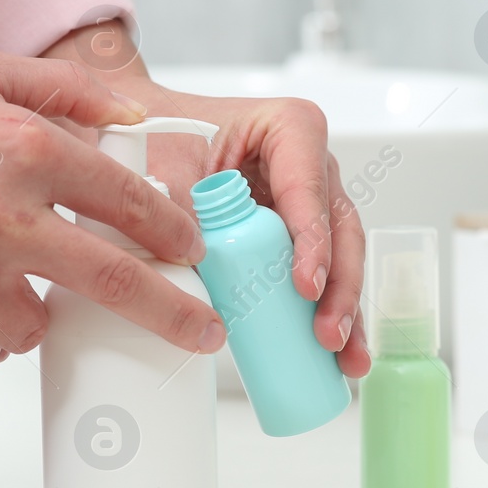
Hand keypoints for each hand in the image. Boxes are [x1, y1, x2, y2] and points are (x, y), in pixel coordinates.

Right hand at [0, 47, 225, 366]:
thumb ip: (66, 93)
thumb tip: (133, 121)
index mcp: (25, 147)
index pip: (131, 203)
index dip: (174, 235)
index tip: (193, 255)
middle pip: (114, 281)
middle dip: (174, 314)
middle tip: (204, 335)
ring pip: (32, 329)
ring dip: (39, 318)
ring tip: (16, 289)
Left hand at [47, 23, 369, 377]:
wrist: (142, 138)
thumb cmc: (158, 137)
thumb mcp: (164, 167)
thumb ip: (177, 210)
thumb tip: (186, 267)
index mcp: (290, 129)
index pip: (309, 188)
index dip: (313, 240)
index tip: (304, 286)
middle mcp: (311, 163)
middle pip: (339, 228)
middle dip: (339, 287)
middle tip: (328, 334)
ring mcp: (309, 201)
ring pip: (340, 255)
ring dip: (344, 309)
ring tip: (344, 359)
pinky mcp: (297, 234)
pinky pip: (322, 271)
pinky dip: (328, 311)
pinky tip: (337, 355)